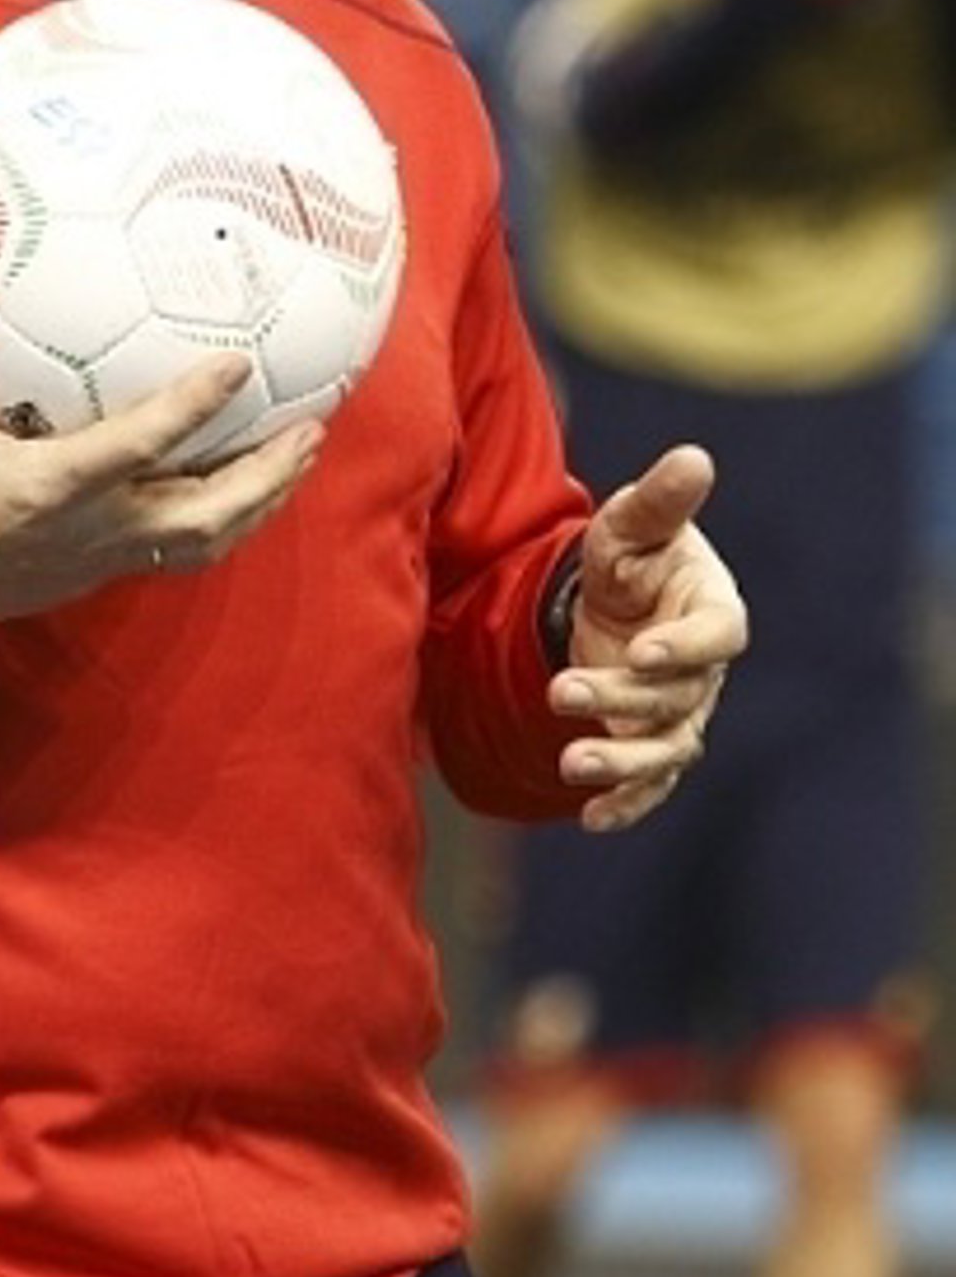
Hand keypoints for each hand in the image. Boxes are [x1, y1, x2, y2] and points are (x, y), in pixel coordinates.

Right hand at [0, 219, 324, 623]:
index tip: (241, 364)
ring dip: (257, 501)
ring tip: (298, 457)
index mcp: (51, 483)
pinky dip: (218, 521)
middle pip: (206, 512)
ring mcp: (98, 559)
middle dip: (267, 474)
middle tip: (312, 426)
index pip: (142, 442)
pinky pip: (174, 552)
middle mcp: (91, 527)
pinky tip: (235, 489)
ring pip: (203, 541)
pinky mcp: (93, 576)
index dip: (196, 405)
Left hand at [549, 442, 747, 833]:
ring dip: (621, 760)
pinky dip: (626, 803)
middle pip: (676, 696)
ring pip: (664, 748)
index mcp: (711, 610)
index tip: (641, 650)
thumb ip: (660, 500)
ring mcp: (679, 712)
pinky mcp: (650, 742)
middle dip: (621, 697)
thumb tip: (693, 457)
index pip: (716, 636)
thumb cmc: (631, 555)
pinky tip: (591, 818)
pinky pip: (649, 784)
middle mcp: (703, 670)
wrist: (611, 601)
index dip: (684, 646)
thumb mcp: (633, 523)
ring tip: (569, 761)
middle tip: (560, 690)